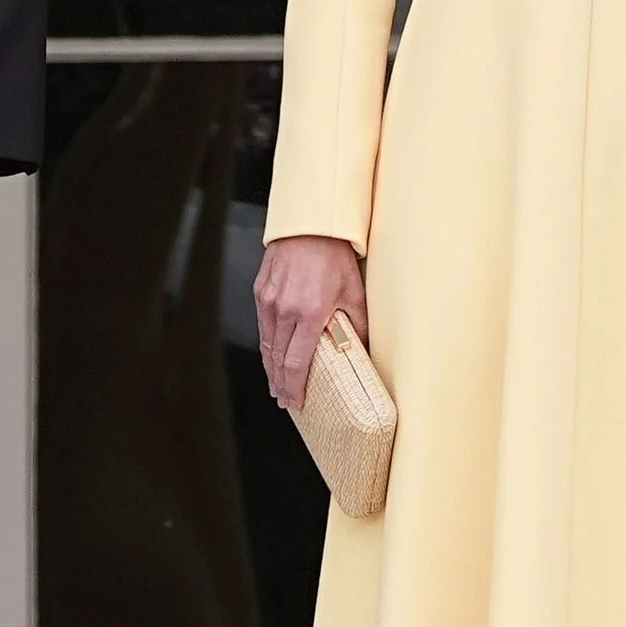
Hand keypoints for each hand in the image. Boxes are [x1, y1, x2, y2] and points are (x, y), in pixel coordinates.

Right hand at [254, 233, 366, 412]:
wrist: (311, 225)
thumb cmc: (335, 255)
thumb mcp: (354, 293)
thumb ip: (358, 326)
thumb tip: (364, 351)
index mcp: (309, 313)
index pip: (296, 363)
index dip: (294, 387)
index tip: (296, 401)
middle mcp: (284, 309)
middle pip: (277, 359)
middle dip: (280, 383)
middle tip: (285, 400)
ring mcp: (269, 300)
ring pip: (266, 344)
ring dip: (271, 368)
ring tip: (277, 383)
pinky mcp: (261, 291)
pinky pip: (263, 326)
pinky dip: (266, 345)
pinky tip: (271, 354)